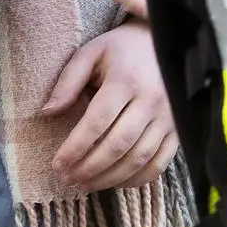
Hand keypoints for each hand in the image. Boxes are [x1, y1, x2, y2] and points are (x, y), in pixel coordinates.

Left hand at [36, 23, 175, 192]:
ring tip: (85, 185)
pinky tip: (116, 182)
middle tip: (67, 179)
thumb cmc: (122, 49)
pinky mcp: (179, 129)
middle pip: (118, 145)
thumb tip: (47, 113)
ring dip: (109, 178)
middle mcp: (152, 100)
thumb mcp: (90, 54)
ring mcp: (169, 116)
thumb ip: (67, 82)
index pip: (97, 122)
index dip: (75, 147)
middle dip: (89, 168)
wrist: (167, 41)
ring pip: (139, 158)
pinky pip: (160, 162)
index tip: (56, 164)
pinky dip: (138, 178)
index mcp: (127, 79)